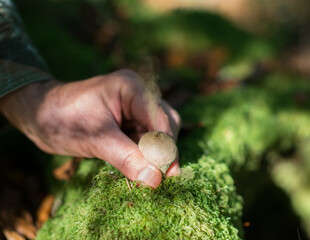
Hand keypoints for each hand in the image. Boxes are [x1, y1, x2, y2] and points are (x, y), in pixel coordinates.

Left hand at [0, 69, 180, 187]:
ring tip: (146, 175)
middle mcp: (138, 95)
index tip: (168, 175)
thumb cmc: (61, 118)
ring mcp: (134, 108)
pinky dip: (143, 155)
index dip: (166, 146)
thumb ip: (126, 158)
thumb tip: (155, 179)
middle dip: (162, 151)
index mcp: (131, 88)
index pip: (160, 118)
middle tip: (159, 178)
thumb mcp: (95, 139)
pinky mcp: (129, 121)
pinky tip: (137, 168)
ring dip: (153, 155)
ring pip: (157, 134)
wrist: (38, 114)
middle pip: (165, 124)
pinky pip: (145, 140)